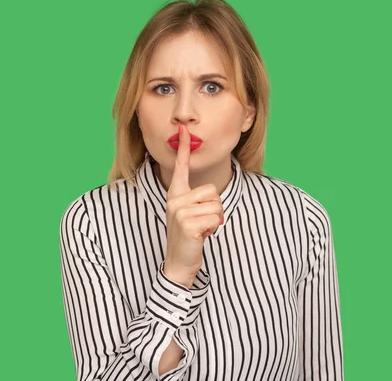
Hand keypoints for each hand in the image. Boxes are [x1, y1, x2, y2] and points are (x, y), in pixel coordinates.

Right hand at [163, 123, 223, 282]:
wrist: (179, 262)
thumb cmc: (189, 236)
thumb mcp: (189, 214)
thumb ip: (196, 199)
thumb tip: (211, 192)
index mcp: (175, 194)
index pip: (180, 167)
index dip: (183, 148)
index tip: (184, 130)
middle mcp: (175, 200)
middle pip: (213, 190)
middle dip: (215, 208)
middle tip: (202, 222)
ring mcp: (180, 211)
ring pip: (216, 204)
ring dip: (215, 219)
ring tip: (201, 229)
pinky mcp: (188, 223)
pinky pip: (215, 217)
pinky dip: (214, 228)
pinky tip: (202, 236)